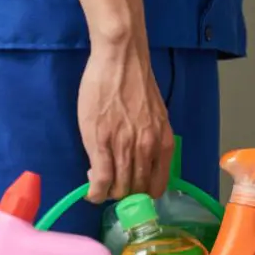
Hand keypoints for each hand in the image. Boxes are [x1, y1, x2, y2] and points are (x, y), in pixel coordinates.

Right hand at [78, 39, 173, 202]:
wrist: (121, 60)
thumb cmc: (136, 84)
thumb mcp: (154, 118)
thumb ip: (149, 141)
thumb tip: (138, 161)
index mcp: (163, 143)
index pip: (157, 186)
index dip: (142, 193)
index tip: (131, 188)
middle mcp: (148, 149)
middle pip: (137, 191)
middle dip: (123, 194)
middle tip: (111, 184)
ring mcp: (125, 147)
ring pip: (119, 189)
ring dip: (108, 193)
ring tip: (98, 183)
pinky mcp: (102, 143)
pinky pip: (101, 180)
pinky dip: (95, 192)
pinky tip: (90, 191)